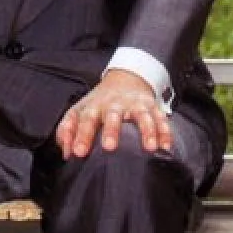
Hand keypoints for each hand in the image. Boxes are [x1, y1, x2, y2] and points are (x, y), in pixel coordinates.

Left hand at [55, 69, 171, 159]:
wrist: (125, 79)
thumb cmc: (99, 102)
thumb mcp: (79, 111)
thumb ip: (67, 130)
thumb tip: (66, 151)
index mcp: (95, 106)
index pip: (86, 119)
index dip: (81, 135)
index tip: (78, 152)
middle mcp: (116, 104)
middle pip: (114, 115)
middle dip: (112, 130)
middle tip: (110, 147)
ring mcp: (136, 105)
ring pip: (142, 116)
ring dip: (147, 131)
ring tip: (149, 148)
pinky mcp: (152, 107)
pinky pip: (161, 118)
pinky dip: (165, 131)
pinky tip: (166, 146)